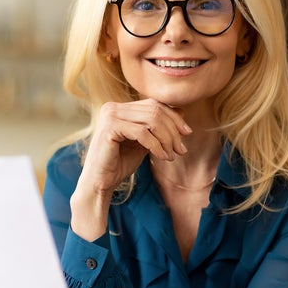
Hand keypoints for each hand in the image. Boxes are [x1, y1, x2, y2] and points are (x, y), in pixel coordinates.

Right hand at [70, 99, 190, 240]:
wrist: (100, 182)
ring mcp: (110, 115)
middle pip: (155, 110)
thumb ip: (157, 128)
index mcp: (120, 107)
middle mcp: (113, 107)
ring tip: (172, 155)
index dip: (174, 117)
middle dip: (173, 130)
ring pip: (152, 120)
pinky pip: (143, 133)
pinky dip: (157, 146)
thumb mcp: (144, 142)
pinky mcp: (110, 128)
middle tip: (181, 149)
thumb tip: (182, 112)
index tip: (187, 133)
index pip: (154, 104)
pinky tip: (163, 157)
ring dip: (167, 139)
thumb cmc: (120, 163)